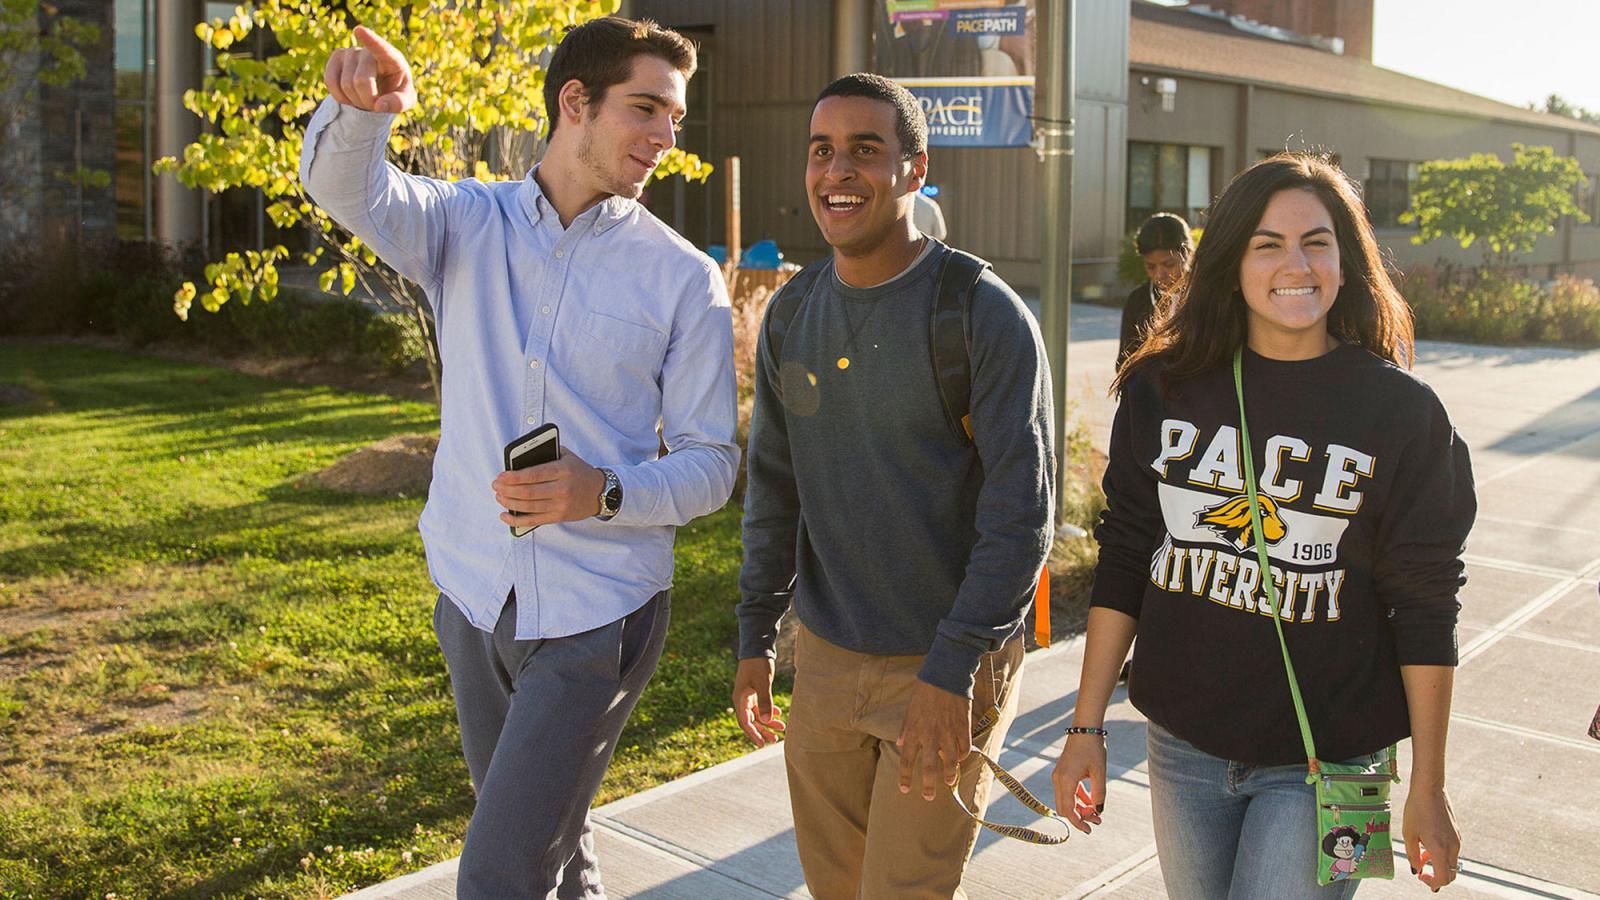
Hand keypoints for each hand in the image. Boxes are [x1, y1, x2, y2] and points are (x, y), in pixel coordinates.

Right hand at [324, 26, 416, 113]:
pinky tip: (350, 96)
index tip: (359, 30)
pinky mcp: (336, 57)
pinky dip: (340, 97)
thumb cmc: (395, 92)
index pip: (381, 49)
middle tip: (375, 104)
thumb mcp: (406, 100)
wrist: (379, 90)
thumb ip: (399, 103)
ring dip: (355, 101)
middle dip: (367, 101)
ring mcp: (351, 52)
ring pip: (345, 84)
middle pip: (361, 81)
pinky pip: (330, 82)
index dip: (370, 40)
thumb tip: (379, 105)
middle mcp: (369, 51)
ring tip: (365, 98)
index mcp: (392, 58)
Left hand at [492, 447, 605, 527]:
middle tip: (496, 486)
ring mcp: (561, 505)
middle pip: (528, 492)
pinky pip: (534, 521)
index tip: (501, 476)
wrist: (601, 492)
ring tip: (499, 497)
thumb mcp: (567, 456)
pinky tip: (505, 515)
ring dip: (509, 503)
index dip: (514, 477)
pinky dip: (517, 520)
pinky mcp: (559, 517)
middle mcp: (562, 489)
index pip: (534, 474)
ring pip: (528, 507)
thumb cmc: (579, 472)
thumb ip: (547, 453)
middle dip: (507, 490)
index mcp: (564, 470)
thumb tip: (520, 458)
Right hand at [732, 657, 784, 746]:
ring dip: (768, 721)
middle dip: (762, 731)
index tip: (762, 744)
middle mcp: (742, 699)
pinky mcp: (754, 690)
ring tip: (781, 728)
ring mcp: (748, 695)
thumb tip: (767, 722)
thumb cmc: (758, 665)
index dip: (753, 734)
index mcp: (740, 699)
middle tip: (774, 740)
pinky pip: (760, 705)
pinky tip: (778, 713)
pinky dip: (768, 710)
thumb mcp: (763, 684)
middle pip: (751, 721)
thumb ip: (765, 702)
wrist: (757, 648)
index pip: (745, 722)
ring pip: (757, 713)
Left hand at [896, 680, 971, 800]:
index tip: (904, 789)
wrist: (946, 675)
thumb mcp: (910, 708)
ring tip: (949, 782)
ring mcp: (948, 733)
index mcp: (914, 731)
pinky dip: (962, 755)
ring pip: (950, 761)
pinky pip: (964, 748)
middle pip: (929, 767)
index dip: (905, 776)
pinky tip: (960, 759)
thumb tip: (901, 743)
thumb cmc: (925, 690)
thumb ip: (906, 728)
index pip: (907, 759)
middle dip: (928, 785)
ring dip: (949, 774)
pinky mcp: (963, 728)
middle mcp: (931, 736)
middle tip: (929, 797)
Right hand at [1051, 732, 1105, 833]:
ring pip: (1065, 801)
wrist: (1084, 729)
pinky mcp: (1061, 774)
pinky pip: (1067, 792)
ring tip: (1096, 812)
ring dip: (1079, 808)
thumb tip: (1098, 811)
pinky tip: (1090, 801)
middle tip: (1097, 820)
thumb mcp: (1100, 772)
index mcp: (1066, 780)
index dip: (1078, 822)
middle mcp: (1058, 780)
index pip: (1068, 810)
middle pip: (1064, 808)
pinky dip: (1077, 799)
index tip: (1090, 830)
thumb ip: (1099, 793)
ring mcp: (1058, 777)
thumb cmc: (1093, 749)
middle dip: (1080, 817)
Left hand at [1404, 785, 1460, 891]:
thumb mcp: (1409, 833)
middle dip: (1436, 876)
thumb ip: (1412, 855)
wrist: (1430, 789)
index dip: (1432, 882)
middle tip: (1423, 873)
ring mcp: (1457, 839)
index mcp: (1440, 849)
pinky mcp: (1456, 833)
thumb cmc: (1417, 809)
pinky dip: (1441, 854)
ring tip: (1421, 855)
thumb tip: (1416, 869)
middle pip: (1450, 873)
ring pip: (1450, 862)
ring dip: (1437, 863)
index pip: (1443, 878)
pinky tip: (1427, 844)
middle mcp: (1453, 846)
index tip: (1421, 876)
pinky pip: (1451, 850)